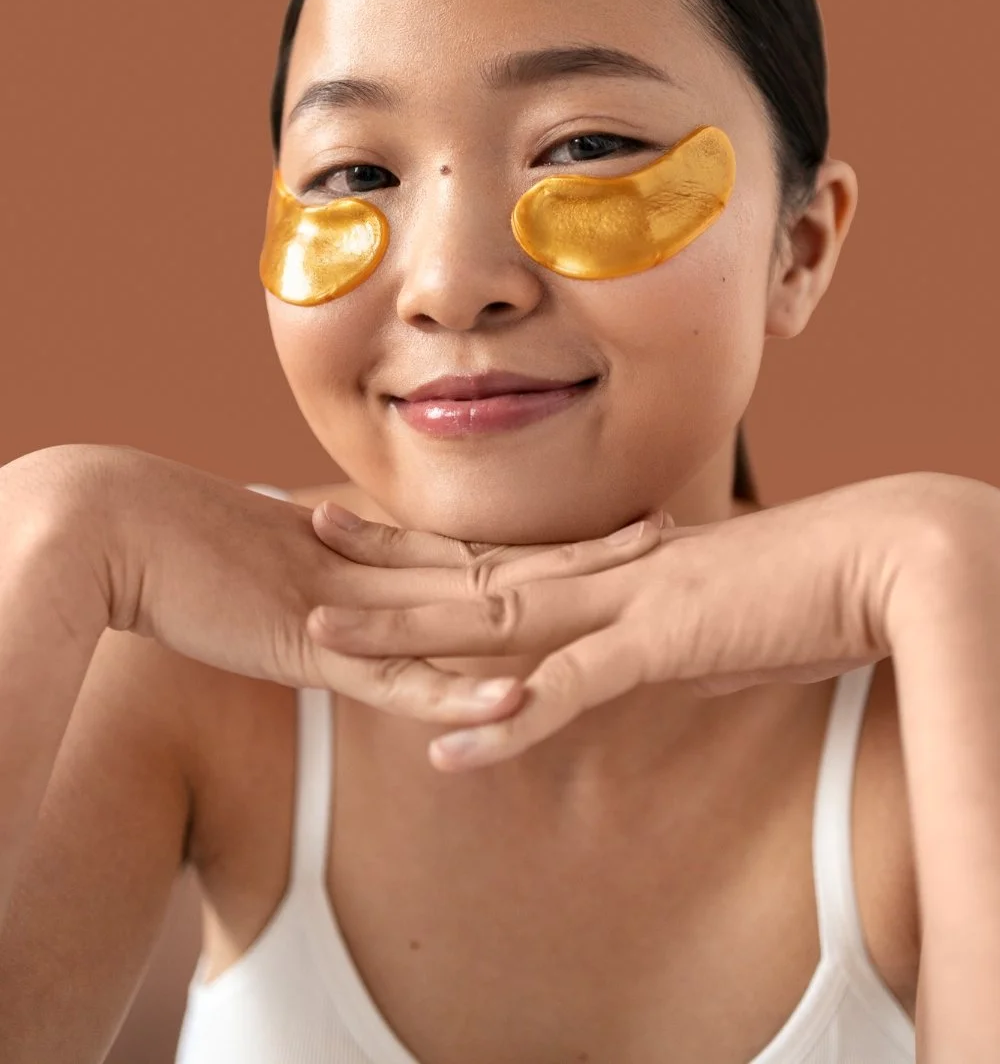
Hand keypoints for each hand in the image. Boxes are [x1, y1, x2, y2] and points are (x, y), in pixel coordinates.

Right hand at [20, 443, 594, 727]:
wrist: (121, 528)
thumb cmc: (186, 554)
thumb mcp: (274, 579)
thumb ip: (324, 593)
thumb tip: (350, 603)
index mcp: (375, 553)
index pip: (480, 549)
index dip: (548, 542)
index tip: (610, 527)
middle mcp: (382, 570)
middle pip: (503, 564)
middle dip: (585, 554)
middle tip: (667, 532)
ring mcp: (357, 605)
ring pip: (475, 610)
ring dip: (556, 603)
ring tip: (635, 588)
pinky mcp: (315, 644)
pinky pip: (401, 673)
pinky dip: (461, 685)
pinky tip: (519, 692)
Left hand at [308, 473, 949, 768]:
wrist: (870, 561)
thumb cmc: (797, 587)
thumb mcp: (712, 617)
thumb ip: (667, 635)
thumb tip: (655, 651)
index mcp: (605, 563)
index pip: (492, 549)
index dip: (418, 539)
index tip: (354, 522)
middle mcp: (597, 572)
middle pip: (466, 566)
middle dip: (376, 555)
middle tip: (294, 524)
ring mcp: (622, 601)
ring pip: (491, 617)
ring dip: (406, 630)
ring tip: (323, 634)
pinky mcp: (661, 640)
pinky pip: (572, 684)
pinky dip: (512, 716)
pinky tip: (452, 742)